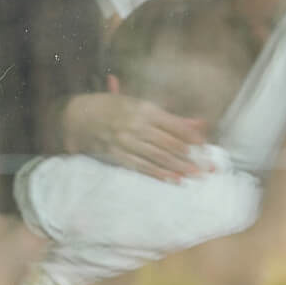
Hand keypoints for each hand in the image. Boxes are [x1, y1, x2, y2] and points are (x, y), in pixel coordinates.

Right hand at [62, 92, 207, 180]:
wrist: (79, 116)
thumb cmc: (116, 107)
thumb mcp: (143, 105)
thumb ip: (172, 117)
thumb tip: (199, 124)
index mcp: (144, 109)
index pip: (174, 125)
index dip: (191, 137)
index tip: (205, 146)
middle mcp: (136, 125)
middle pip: (168, 143)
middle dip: (190, 157)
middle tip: (206, 167)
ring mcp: (125, 141)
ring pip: (157, 157)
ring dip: (178, 167)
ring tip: (194, 175)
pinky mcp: (117, 154)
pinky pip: (141, 166)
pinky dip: (159, 173)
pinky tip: (173, 179)